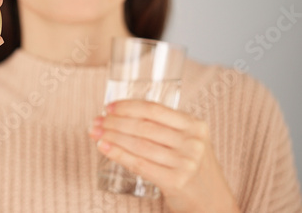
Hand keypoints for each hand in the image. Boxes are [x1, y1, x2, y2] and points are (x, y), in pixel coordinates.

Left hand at [88, 99, 239, 212]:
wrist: (213, 202)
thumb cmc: (193, 168)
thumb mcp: (189, 141)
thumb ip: (167, 127)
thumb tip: (123, 116)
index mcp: (195, 125)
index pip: (154, 109)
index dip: (128, 106)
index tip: (109, 106)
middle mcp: (192, 142)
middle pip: (144, 126)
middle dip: (114, 122)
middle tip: (96, 121)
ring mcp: (185, 162)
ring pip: (138, 145)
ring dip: (112, 137)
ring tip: (95, 132)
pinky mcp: (175, 181)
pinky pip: (139, 164)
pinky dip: (118, 154)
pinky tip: (104, 147)